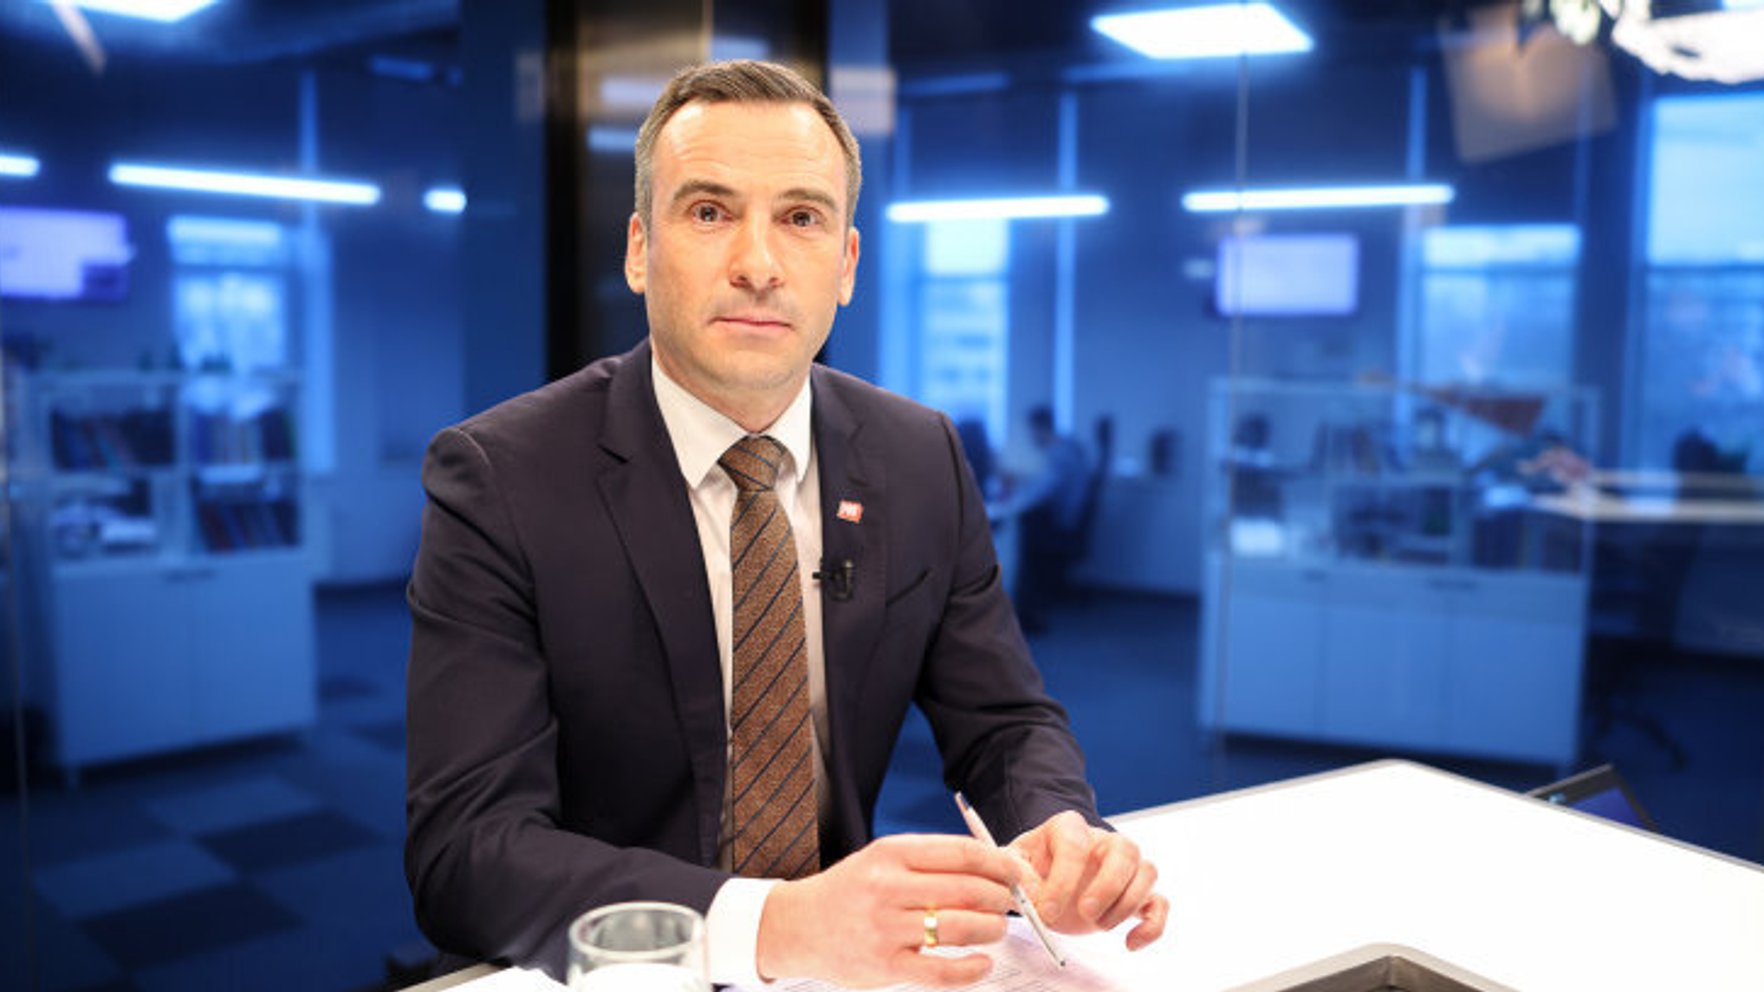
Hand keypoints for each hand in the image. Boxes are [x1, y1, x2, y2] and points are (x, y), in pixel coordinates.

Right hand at [756, 833, 1022, 987]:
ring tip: (996, 930)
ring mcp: (885, 928)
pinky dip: (971, 969)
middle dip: (1001, 897)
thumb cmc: (850, 892)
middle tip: (1012, 903)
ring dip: (991, 930)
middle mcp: (887, 887)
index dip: (999, 863)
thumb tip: (992, 869)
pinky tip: (981, 963)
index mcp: (890, 853)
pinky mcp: (884, 966)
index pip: (961, 853)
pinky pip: (941, 971)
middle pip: (967, 889)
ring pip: (959, 927)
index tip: (1017, 872)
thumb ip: (929, 863)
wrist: (797, 927)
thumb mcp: (882, 861)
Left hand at [1008, 811, 1167, 950]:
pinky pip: (1159, 903)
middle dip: (1107, 886)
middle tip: (1084, 912)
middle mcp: (1103, 842)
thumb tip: (1026, 888)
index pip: (1075, 844)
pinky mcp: (1136, 893)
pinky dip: (1152, 925)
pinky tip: (1130, 942)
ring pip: (1147, 872)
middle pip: (1125, 850)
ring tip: (1098, 925)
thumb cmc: (1031, 866)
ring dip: (1126, 904)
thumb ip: (1014, 871)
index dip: (1063, 878)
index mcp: (1069, 828)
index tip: (1046, 910)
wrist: (1043, 879)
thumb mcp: (1013, 863)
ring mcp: (1124, 867)